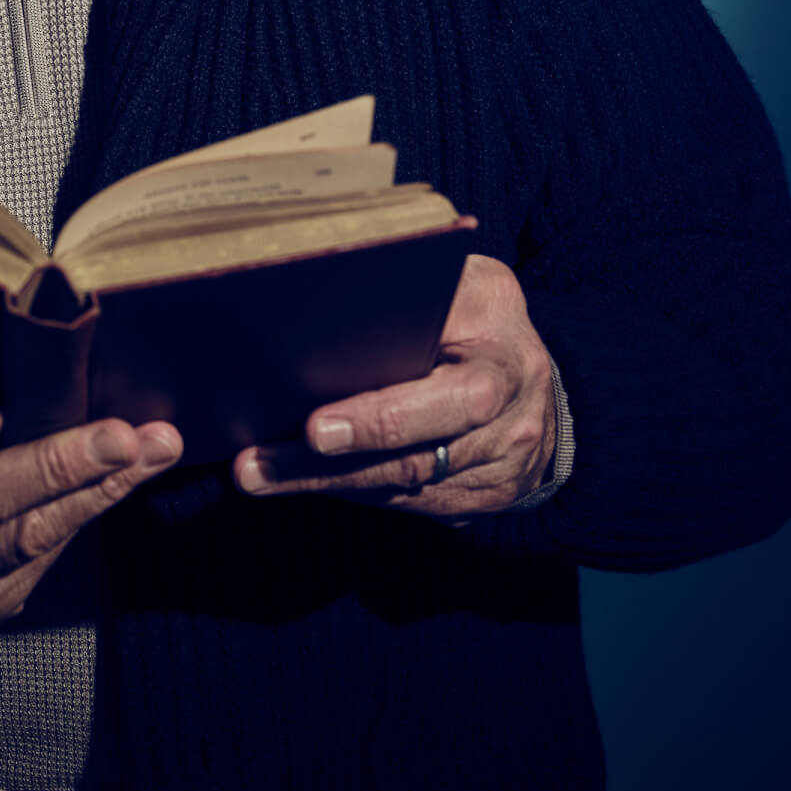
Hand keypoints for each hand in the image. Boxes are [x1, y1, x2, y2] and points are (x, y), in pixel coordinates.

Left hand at [234, 253, 555, 520]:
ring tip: (253, 474)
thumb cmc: (480, 319)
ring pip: (400, 488)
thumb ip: (420, 293)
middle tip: (257, 464)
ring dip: (321, 483)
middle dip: (330, 465)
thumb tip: (329, 296)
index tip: (315, 427)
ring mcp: (497, 472)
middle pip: (415, 459)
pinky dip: (348, 490)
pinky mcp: (476, 502)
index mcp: (505, 359)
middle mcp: (511, 424)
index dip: (381, 419)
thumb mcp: (470, 288)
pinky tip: (294, 480)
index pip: (452, 399)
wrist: (536, 386)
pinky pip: (405, 503)